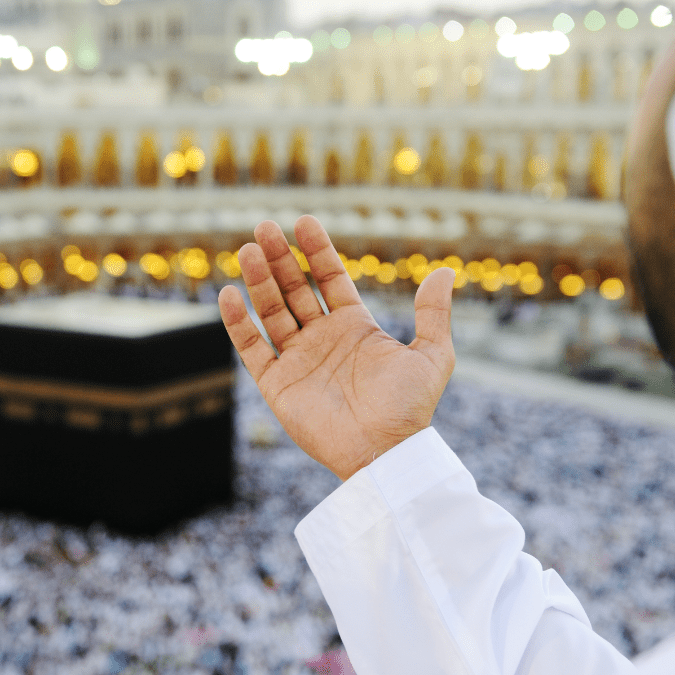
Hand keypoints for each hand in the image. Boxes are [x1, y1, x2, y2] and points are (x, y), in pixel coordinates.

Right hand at [218, 216, 455, 481]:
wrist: (384, 452)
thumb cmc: (410, 408)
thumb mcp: (432, 355)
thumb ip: (433, 313)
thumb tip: (444, 271)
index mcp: (355, 327)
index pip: (329, 279)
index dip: (317, 250)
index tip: (304, 222)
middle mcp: (323, 339)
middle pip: (295, 289)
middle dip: (281, 258)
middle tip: (265, 226)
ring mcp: (298, 360)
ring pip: (272, 312)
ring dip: (259, 282)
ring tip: (249, 250)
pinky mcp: (278, 385)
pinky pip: (253, 348)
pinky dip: (238, 323)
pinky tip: (230, 294)